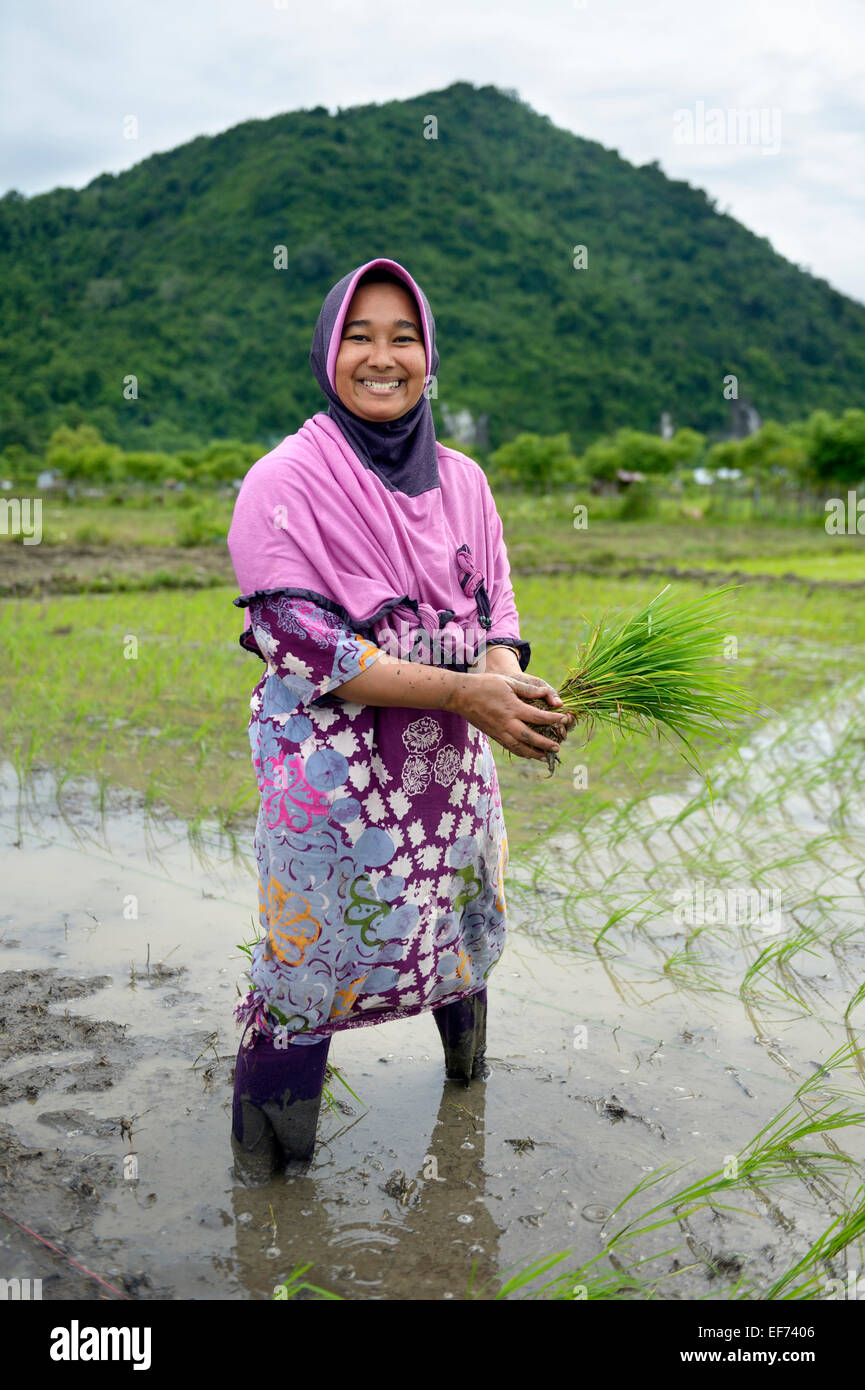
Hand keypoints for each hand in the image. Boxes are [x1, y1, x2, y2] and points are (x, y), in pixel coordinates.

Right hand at [447, 672, 574, 761]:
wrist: (460, 695)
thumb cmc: (484, 684)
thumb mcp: (508, 682)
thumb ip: (528, 689)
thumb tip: (546, 693)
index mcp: (512, 708)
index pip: (537, 717)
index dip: (552, 719)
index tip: (563, 719)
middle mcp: (506, 722)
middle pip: (530, 738)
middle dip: (545, 744)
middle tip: (557, 747)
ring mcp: (499, 731)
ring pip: (518, 747)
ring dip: (533, 753)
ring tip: (544, 757)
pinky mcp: (493, 735)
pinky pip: (509, 747)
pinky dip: (520, 752)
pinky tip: (527, 754)